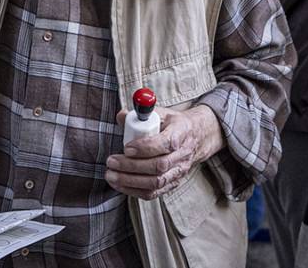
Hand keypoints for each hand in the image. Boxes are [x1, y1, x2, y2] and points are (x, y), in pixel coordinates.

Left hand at [104, 105, 223, 199]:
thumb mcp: (161, 113)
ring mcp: (179, 171)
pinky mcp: (173, 183)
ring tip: (111, 175)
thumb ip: (140, 115)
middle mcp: (182, 155)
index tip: (126, 147)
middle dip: (131, 166)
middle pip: (158, 166)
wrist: (196, 138)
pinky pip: (154, 193)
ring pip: (155, 182)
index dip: (145, 148)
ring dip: (130, 181)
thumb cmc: (174, 124)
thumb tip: (121, 116)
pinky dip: (135, 191)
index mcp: (181, 132)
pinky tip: (119, 185)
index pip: (166, 143)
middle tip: (111, 161)